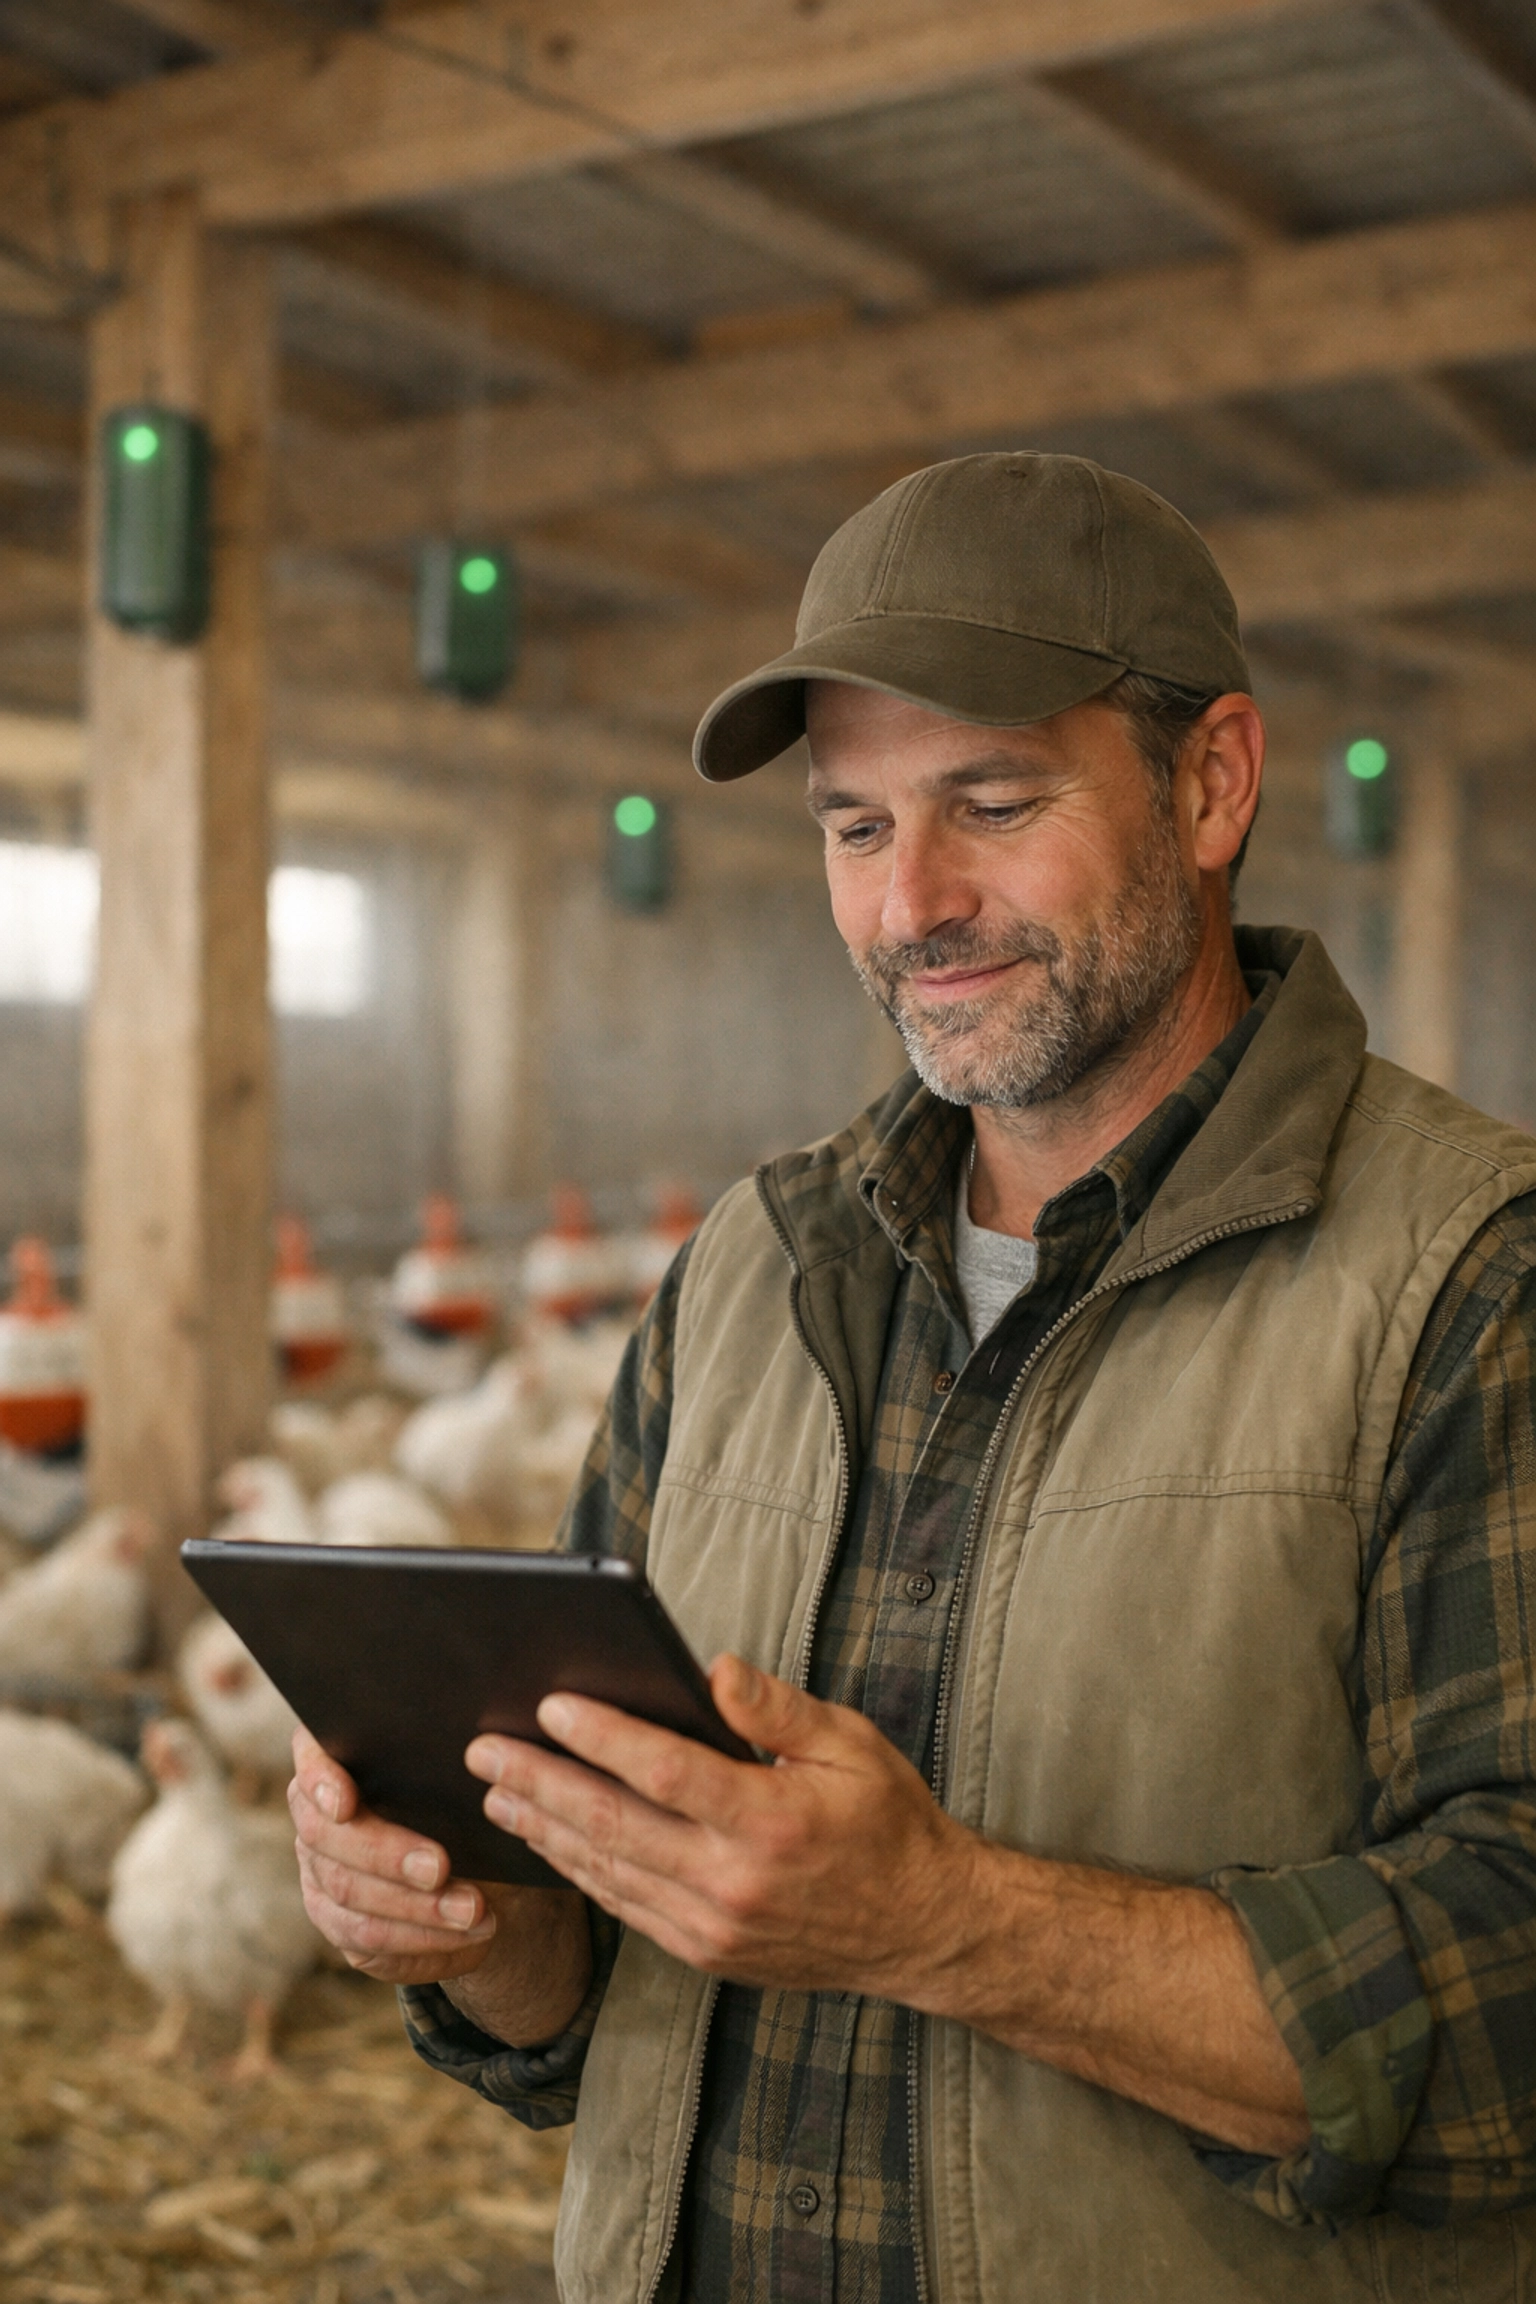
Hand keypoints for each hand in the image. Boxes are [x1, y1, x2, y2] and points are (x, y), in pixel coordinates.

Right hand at [289, 1725, 499, 1983]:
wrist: (484, 1869)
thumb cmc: (468, 1803)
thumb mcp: (464, 1782)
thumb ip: (448, 1769)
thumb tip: (478, 1760)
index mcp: (339, 1763)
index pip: (311, 1759)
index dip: (319, 1780)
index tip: (346, 1803)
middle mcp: (317, 1819)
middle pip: (327, 1838)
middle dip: (387, 1855)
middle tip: (440, 1868)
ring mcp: (321, 1876)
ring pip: (350, 1898)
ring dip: (417, 1909)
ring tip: (473, 1910)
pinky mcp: (341, 1926)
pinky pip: (371, 1943)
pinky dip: (424, 1941)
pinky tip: (468, 1936)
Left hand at [465, 1655, 979, 2001]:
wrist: (921, 1928)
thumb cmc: (887, 1821)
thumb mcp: (852, 1746)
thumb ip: (779, 1709)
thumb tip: (714, 1668)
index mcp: (772, 1821)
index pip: (665, 1772)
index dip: (602, 1738)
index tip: (550, 1706)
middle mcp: (734, 1881)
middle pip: (614, 1826)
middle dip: (540, 1782)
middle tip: (484, 1749)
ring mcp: (713, 1926)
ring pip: (608, 1872)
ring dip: (545, 1829)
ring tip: (495, 1793)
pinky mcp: (705, 1952)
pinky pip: (626, 1907)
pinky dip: (580, 1872)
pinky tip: (549, 1840)